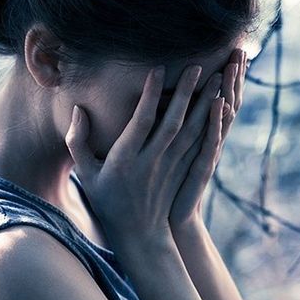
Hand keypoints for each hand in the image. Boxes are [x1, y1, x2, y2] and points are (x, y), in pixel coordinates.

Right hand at [64, 62, 224, 253]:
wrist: (141, 234)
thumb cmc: (108, 200)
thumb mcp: (85, 174)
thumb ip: (77, 142)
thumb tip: (78, 110)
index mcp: (125, 160)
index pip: (140, 122)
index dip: (150, 96)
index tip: (158, 69)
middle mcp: (152, 161)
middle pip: (173, 122)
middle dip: (186, 93)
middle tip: (198, 65)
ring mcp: (172, 167)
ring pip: (193, 131)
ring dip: (206, 104)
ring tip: (218, 78)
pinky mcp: (186, 170)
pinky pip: (202, 143)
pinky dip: (213, 124)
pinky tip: (222, 105)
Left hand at [169, 47, 247, 228]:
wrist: (163, 226)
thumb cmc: (153, 191)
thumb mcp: (158, 155)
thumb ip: (156, 130)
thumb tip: (150, 103)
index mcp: (198, 136)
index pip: (217, 99)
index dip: (226, 77)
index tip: (231, 51)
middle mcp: (207, 142)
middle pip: (226, 102)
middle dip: (232, 76)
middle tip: (240, 50)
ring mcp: (206, 155)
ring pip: (222, 119)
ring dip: (227, 92)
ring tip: (232, 67)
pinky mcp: (199, 169)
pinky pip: (210, 143)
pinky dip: (215, 123)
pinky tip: (217, 103)